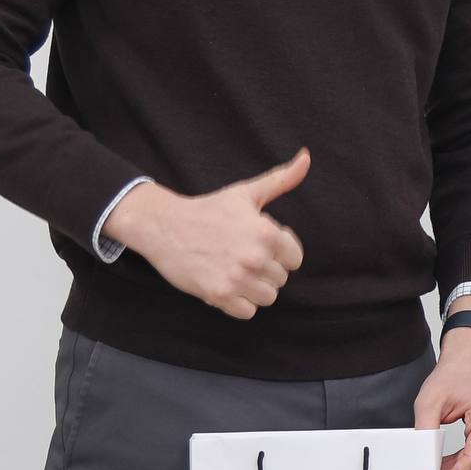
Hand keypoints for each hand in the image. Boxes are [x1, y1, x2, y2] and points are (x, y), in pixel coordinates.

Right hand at [106, 150, 309, 319]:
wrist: (164, 226)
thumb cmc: (208, 210)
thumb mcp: (246, 192)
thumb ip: (281, 179)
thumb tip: (306, 157)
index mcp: (267, 233)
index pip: (295, 259)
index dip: (280, 252)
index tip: (260, 244)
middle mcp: (255, 258)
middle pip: (280, 279)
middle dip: (265, 269)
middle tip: (242, 255)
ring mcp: (237, 279)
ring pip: (267, 297)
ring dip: (254, 288)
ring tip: (236, 271)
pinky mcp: (219, 296)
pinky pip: (247, 312)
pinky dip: (239, 303)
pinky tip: (226, 284)